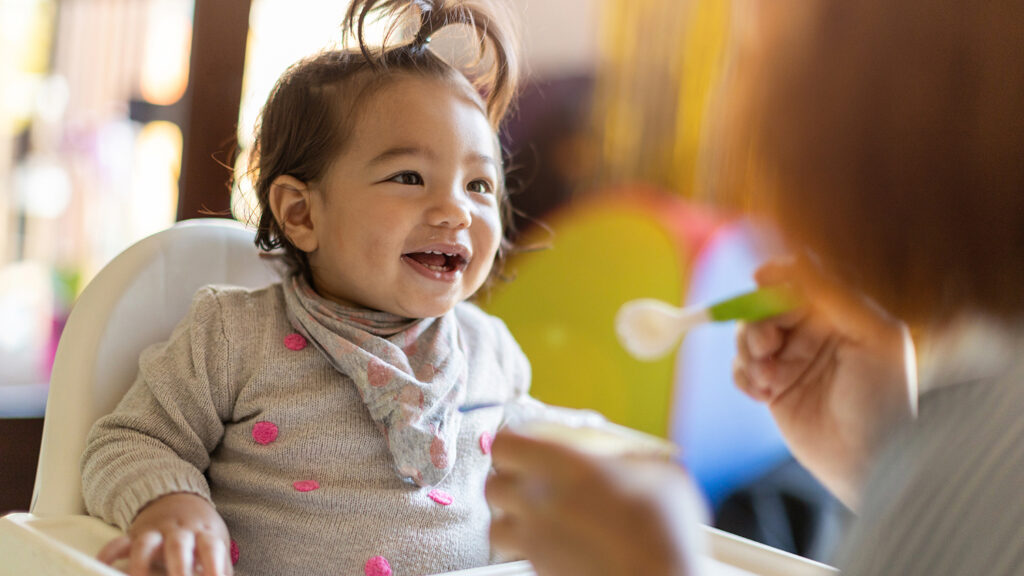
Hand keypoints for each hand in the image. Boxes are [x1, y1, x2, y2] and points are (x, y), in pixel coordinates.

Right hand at [98, 492, 232, 575]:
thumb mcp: (217, 545)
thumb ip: (221, 569)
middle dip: (178, 568)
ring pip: (145, 544)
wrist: (180, 499)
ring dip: (140, 565)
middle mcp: (179, 531)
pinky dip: (109, 555)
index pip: (211, 548)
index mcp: (203, 533)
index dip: (215, 566)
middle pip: (178, 546)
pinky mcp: (133, 536)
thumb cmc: (201, 533)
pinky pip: (117, 543)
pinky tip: (103, 569)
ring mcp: (155, 532)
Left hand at [486, 430, 705, 575]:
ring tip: (538, 514)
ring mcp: (534, 540)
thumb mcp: (658, 472)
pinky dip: (528, 546)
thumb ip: (630, 458)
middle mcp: (536, 500)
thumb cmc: (660, 526)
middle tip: (531, 479)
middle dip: (507, 480)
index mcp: (559, 464)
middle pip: (492, 485)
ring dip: (511, 516)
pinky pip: (519, 553)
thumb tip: (626, 458)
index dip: (513, 442)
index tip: (528, 442)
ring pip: (496, 525)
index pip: (505, 444)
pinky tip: (556, 542)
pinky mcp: (540, 570)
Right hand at [733, 258, 914, 507]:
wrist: (871, 463)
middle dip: (758, 319)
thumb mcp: (876, 337)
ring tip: (767, 376)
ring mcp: (791, 360)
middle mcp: (815, 332)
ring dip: (748, 350)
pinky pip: (741, 369)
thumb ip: (839, 296)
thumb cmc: (885, 401)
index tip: (761, 278)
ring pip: (748, 335)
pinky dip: (743, 376)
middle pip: (767, 305)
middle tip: (766, 345)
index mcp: (843, 314)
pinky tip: (762, 393)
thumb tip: (798, 261)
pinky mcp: (773, 388)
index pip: (803, 280)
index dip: (779, 275)